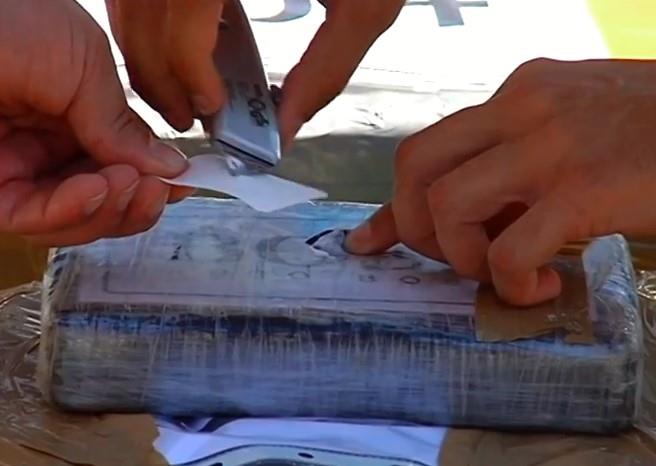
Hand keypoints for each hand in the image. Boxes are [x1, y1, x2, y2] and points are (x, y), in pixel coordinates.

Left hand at [0, 0, 191, 245]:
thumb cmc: (6, 19)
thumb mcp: (83, 62)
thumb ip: (122, 122)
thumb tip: (170, 166)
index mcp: (69, 110)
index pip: (119, 159)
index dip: (154, 177)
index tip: (185, 183)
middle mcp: (44, 146)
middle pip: (105, 198)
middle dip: (138, 201)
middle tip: (161, 191)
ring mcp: (17, 171)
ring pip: (78, 218)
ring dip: (114, 210)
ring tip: (131, 185)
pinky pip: (40, 219)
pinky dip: (77, 211)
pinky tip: (99, 189)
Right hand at [106, 0, 403, 145]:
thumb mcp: (365, 4)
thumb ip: (325, 69)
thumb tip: (284, 125)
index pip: (180, 19)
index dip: (187, 73)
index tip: (211, 108)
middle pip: (138, 12)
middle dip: (155, 76)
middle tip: (186, 116)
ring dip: (146, 49)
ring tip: (182, 87)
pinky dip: (154, 17)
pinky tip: (189, 39)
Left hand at [346, 58, 655, 305]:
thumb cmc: (651, 136)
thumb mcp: (569, 132)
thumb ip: (510, 162)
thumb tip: (461, 211)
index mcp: (517, 93)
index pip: (427, 146)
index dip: (393, 203)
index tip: (372, 239)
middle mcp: (523, 107)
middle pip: (415, 166)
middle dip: (414, 226)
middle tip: (453, 257)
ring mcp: (552, 144)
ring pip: (448, 204)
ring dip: (460, 255)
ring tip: (502, 269)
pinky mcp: (585, 187)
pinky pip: (508, 248)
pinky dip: (510, 281)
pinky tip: (540, 284)